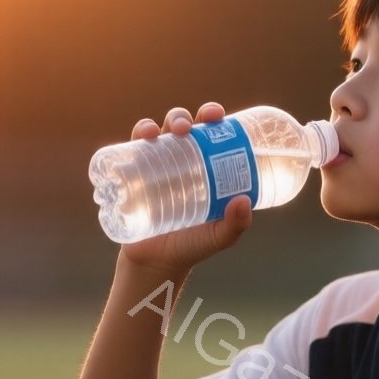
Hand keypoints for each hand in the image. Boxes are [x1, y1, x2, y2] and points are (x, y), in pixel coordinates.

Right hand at [117, 102, 253, 275]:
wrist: (156, 263)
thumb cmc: (191, 246)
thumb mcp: (217, 237)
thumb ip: (234, 225)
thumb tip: (245, 201)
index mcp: (205, 166)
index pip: (210, 135)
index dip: (212, 117)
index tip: (217, 115)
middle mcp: (181, 160)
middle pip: (182, 127)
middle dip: (184, 118)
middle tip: (187, 128)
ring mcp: (156, 166)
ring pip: (158, 131)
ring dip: (159, 122)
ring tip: (164, 132)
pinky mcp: (134, 174)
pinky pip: (134, 147)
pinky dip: (138, 135)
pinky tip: (145, 136)